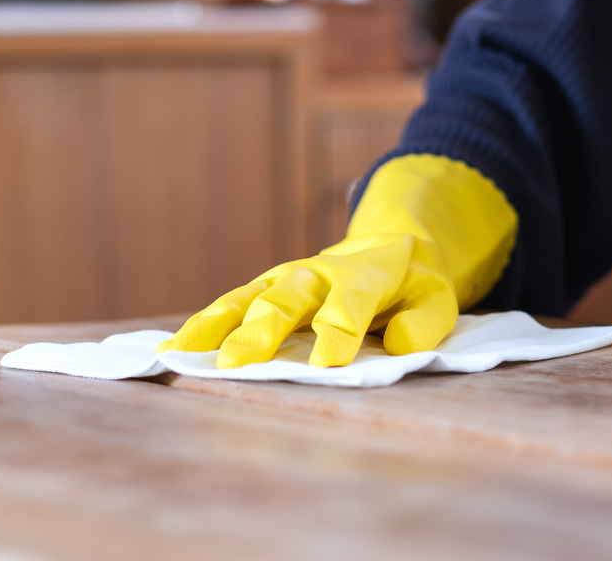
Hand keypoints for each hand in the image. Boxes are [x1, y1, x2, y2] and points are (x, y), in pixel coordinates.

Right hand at [158, 154, 517, 368]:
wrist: (390, 246)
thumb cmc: (412, 284)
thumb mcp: (437, 299)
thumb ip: (424, 322)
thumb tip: (399, 344)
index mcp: (366, 273)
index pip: (350, 303)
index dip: (338, 331)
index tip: (325, 365)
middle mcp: (318, 272)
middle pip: (287, 298)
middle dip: (263, 329)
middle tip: (241, 363)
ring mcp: (286, 279)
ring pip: (248, 298)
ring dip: (217, 325)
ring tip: (185, 353)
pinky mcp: (265, 288)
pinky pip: (230, 306)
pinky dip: (202, 326)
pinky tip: (173, 350)